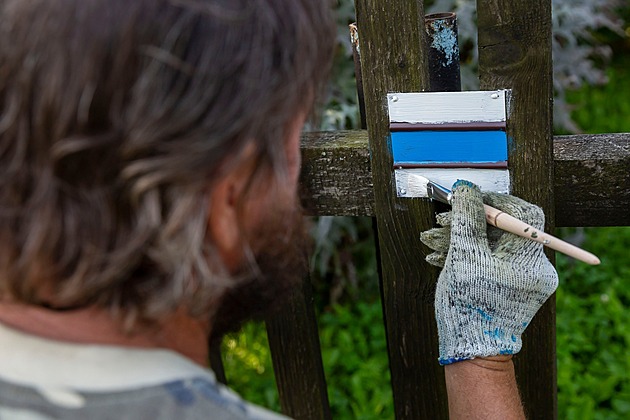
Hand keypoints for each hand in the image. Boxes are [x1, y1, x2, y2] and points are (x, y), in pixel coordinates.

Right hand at [420, 181, 557, 364]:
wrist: (473, 349)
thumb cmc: (470, 306)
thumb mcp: (463, 255)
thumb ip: (466, 218)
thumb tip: (467, 189)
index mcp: (529, 258)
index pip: (524, 213)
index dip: (495, 202)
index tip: (469, 199)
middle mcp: (535, 268)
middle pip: (504, 229)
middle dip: (469, 223)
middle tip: (443, 221)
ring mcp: (526, 280)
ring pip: (494, 246)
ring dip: (463, 240)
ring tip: (434, 243)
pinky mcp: (514, 289)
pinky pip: (493, 262)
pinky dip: (470, 257)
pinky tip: (443, 257)